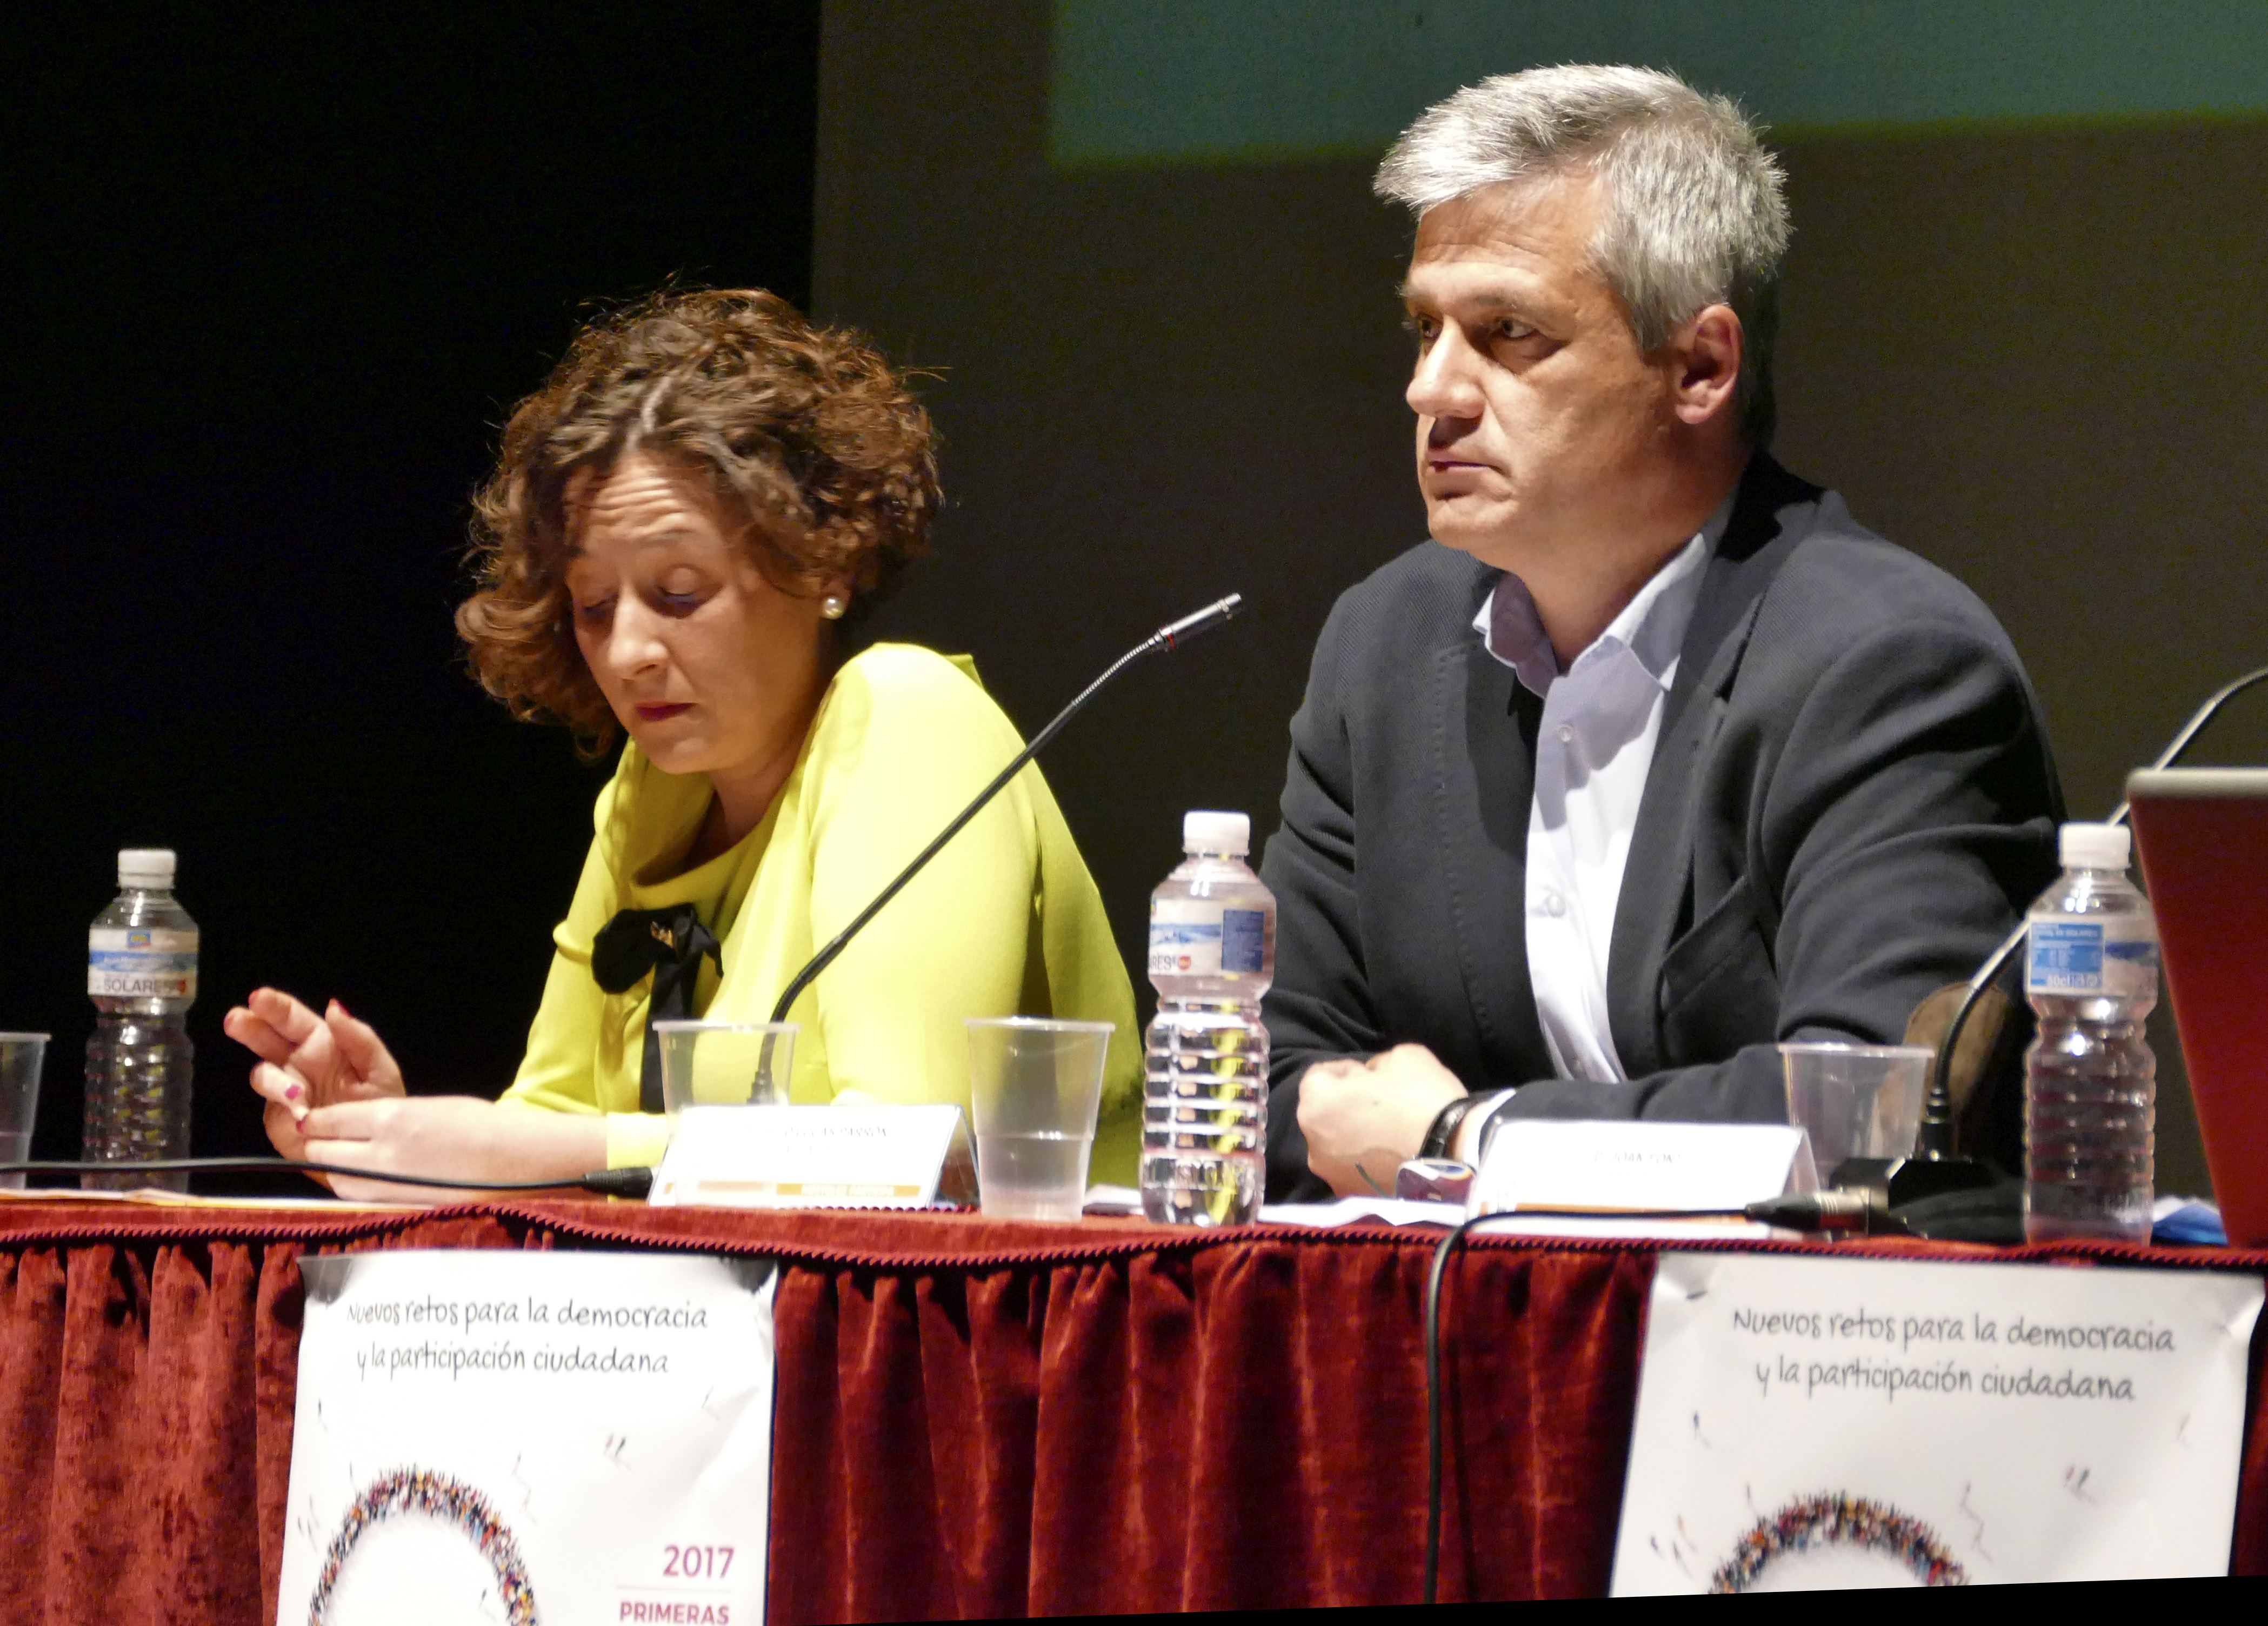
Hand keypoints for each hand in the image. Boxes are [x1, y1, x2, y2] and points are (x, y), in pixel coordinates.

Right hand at [224, 988, 404, 1171]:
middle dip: (248, 1026)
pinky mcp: (278, 1118)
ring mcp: (283, 1090)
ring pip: (262, 1075)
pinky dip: (283, 1109)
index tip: (258, 997)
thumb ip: (358, 1038)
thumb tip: (334, 1007)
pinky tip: (301, 1115)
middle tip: (235, 1019)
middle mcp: (297, 1062)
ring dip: (273, 1080)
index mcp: (321, 1042)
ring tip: (296, 1093)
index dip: (274, 1006)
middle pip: (264, 1038)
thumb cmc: (378, 1101)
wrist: (375, 1145)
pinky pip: (272, 1108)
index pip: (292, 1018)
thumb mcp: (379, 1068)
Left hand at [295, 1096, 606, 1204]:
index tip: (315, 1120)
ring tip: (347, 1160)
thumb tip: (356, 1125)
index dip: (316, 1120)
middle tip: (324, 1140)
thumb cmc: (482, 1125)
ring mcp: (387, 1187)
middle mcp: (381, 1154)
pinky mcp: (398, 1210)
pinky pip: (359, 1200)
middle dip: (318, 1144)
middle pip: (321, 1152)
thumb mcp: (430, 1106)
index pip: (328, 1121)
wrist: (518, 1161)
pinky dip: (356, 1189)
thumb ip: (387, 1116)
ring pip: (335, 1180)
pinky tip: (371, 1181)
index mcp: (390, 1118)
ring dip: (334, 1169)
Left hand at [1296, 1043, 1466, 1197]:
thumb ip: (1374, 1065)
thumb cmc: (1423, 1101)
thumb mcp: (1402, 1057)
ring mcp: (1331, 1175)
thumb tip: (1370, 1079)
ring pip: (1336, 1143)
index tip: (1372, 1077)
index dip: (1347, 1071)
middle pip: (1324, 1113)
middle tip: (1381, 1104)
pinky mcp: (1352, 1196)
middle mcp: (1313, 1144)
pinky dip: (1365, 1160)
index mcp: (1316, 1105)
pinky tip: (1391, 1155)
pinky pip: (1352, 1168)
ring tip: (1389, 1133)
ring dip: (1354, 1134)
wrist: (1456, 1159)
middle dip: (1346, 1103)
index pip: (1318, 1076)